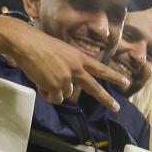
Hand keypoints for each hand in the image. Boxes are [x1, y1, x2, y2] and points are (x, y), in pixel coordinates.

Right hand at [0, 14, 128, 110]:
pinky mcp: (55, 87)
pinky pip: (54, 98)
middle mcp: (76, 69)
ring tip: (44, 76)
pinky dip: (47, 94)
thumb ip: (70, 66)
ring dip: (55, 90)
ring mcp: (67, 79)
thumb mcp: (62, 52)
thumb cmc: (40, 45)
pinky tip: (40, 82)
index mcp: (79, 58)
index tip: (126, 82)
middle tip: (117, 108)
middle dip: (107, 99)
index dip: (113, 76)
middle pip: (94, 88)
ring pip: (66, 94)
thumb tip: (69, 85)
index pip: (100, 69)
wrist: (26, 43)